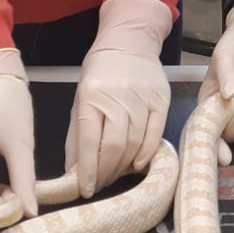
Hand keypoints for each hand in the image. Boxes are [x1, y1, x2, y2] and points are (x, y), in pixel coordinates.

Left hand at [68, 0, 173, 197]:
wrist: (129, 42)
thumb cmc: (100, 74)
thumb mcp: (80, 101)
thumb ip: (76, 137)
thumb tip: (73, 173)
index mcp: (91, 96)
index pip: (88, 142)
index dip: (87, 171)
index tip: (85, 189)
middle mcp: (117, 97)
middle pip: (113, 146)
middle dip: (105, 173)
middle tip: (101, 184)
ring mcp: (141, 98)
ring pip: (134, 143)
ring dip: (124, 166)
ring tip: (115, 175)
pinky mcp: (161, 99)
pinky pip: (155, 134)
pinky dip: (146, 153)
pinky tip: (137, 164)